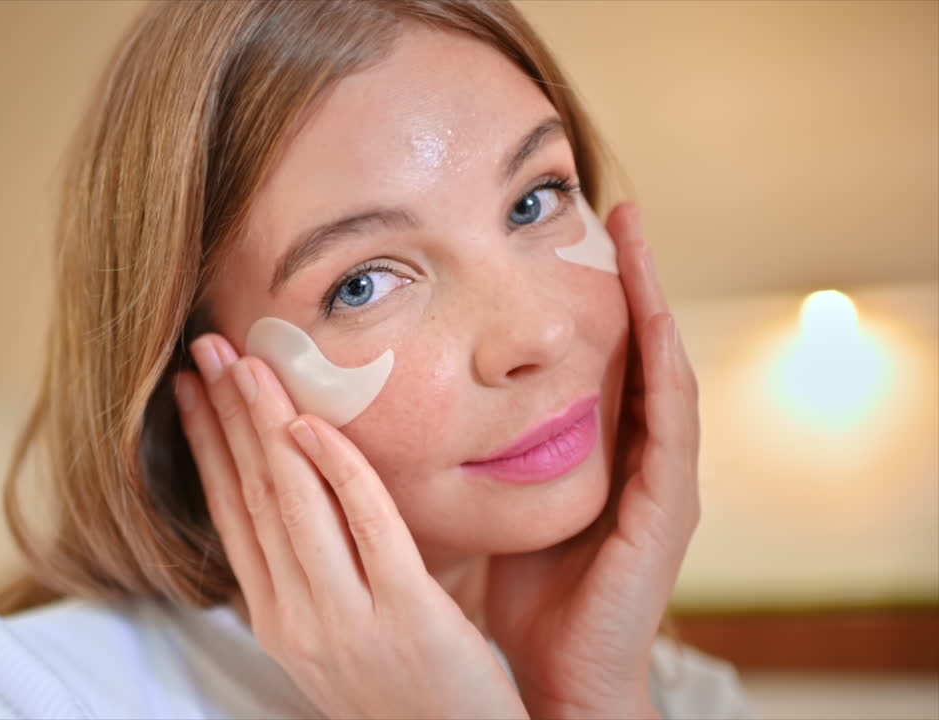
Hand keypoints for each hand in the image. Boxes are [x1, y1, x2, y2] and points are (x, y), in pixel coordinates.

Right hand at [177, 334, 527, 719]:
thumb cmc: (411, 694)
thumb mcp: (343, 640)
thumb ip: (320, 574)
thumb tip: (302, 496)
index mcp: (278, 623)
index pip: (231, 515)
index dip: (208, 445)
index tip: (193, 388)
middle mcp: (298, 622)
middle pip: (252, 496)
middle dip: (227, 414)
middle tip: (210, 346)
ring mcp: (348, 622)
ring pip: (293, 501)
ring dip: (265, 422)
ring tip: (248, 361)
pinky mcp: (409, 618)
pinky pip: (368, 524)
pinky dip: (337, 466)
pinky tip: (314, 420)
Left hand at [483, 202, 699, 718]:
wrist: (559, 672)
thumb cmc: (529, 593)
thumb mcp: (505, 502)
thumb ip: (491, 451)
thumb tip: (431, 401)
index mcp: (606, 453)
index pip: (607, 358)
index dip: (598, 298)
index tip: (573, 234)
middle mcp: (643, 456)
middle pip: (640, 348)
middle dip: (633, 278)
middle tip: (617, 208)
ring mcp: (664, 478)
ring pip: (663, 369)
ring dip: (653, 299)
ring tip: (637, 234)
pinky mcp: (668, 506)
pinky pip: (669, 420)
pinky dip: (661, 363)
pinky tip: (651, 317)